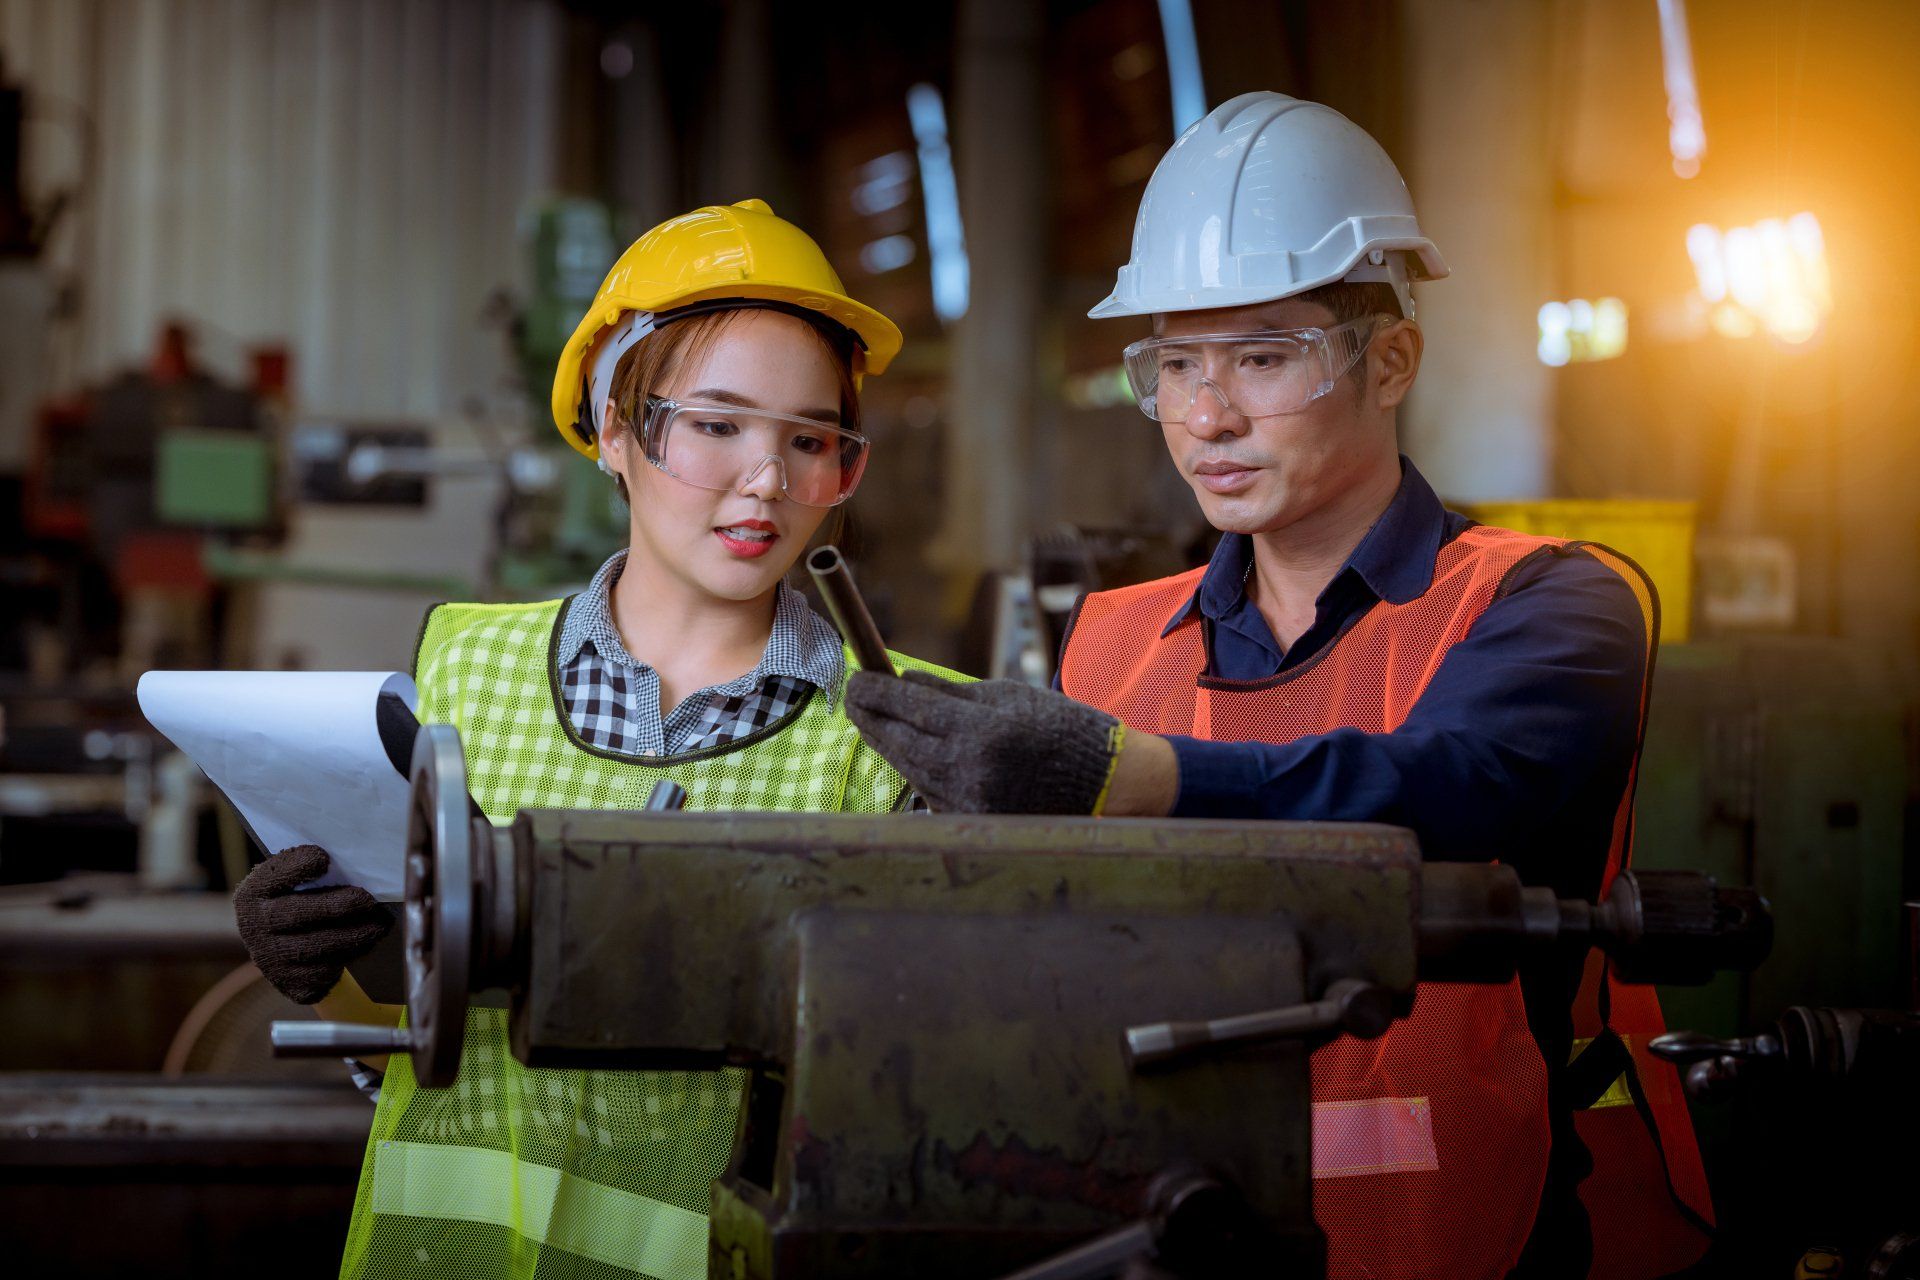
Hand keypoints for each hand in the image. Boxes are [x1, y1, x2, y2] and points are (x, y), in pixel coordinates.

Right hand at [232, 845, 391, 1004]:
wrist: (286, 945)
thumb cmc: (299, 900)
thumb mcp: (296, 880)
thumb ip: (315, 868)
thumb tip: (355, 859)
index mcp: (254, 893)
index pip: (273, 876)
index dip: (297, 867)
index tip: (324, 858)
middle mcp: (253, 928)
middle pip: (297, 915)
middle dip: (337, 907)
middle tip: (368, 900)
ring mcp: (270, 960)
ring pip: (318, 948)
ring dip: (354, 935)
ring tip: (380, 924)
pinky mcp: (291, 984)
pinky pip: (325, 973)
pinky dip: (350, 957)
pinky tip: (365, 944)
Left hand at [846, 671, 1158, 814]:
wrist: (1103, 785)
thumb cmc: (1060, 728)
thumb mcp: (1008, 696)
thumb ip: (950, 692)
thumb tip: (901, 680)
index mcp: (983, 729)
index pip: (910, 707)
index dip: (875, 692)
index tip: (856, 678)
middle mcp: (970, 769)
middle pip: (898, 741)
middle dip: (870, 717)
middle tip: (854, 697)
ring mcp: (968, 801)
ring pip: (908, 767)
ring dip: (887, 742)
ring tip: (873, 721)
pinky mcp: (970, 822)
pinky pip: (928, 790)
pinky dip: (915, 768)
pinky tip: (910, 752)